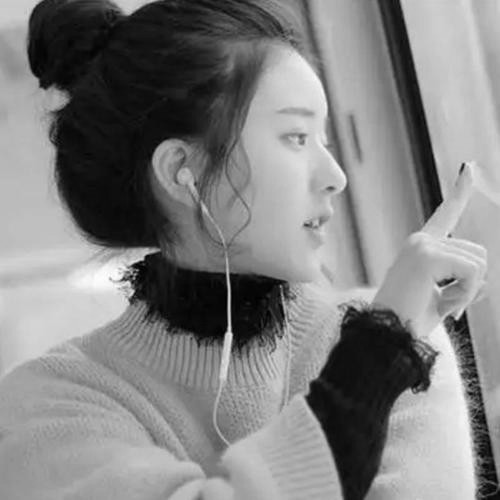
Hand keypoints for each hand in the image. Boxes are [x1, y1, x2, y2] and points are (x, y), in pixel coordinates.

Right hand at [373, 162, 486, 336]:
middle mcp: (420, 240)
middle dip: (473, 285)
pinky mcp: (427, 255)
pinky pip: (472, 271)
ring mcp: (422, 245)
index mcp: (421, 247)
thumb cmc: (410, 321)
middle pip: (478, 252)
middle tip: (449, 307)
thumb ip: (464, 284)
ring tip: (443, 307)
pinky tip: (445, 306)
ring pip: (479, 263)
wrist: (387, 338)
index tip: (468, 167)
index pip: (446, 214)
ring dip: (469, 292)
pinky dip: (466, 294)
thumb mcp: (443, 300)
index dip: (459, 192)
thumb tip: (489, 280)